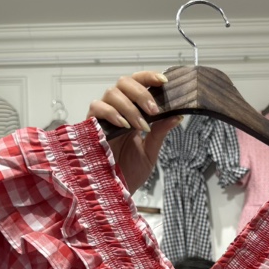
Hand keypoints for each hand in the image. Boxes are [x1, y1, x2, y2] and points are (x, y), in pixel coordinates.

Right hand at [87, 70, 181, 193]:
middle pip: (124, 82)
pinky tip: (123, 125)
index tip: (164, 81)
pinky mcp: (90, 126)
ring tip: (141, 125)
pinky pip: (97, 108)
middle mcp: (117, 110)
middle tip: (153, 110)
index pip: (138, 84)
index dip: (149, 78)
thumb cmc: (131, 173)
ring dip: (129, 106)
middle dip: (141, 92)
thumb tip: (177, 115)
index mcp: (132, 113)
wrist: (117, 191)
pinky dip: (111, 113)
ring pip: (112, 93)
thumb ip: (161, 132)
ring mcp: (103, 117)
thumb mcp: (150, 152)